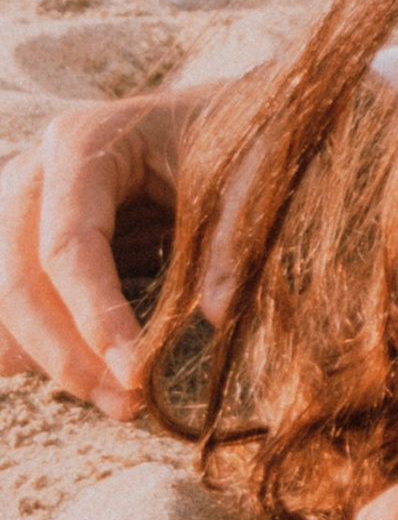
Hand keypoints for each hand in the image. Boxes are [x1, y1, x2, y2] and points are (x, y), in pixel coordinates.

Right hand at [0, 85, 244, 415]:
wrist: (219, 113)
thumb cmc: (237, 131)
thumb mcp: (252, 167)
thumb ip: (236, 233)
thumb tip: (218, 314)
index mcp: (83, 142)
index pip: (68, 246)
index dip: (95, 317)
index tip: (137, 375)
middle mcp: (33, 172)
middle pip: (19, 281)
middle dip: (69, 356)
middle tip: (129, 406)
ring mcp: (16, 205)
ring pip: (4, 302)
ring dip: (50, 362)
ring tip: (119, 401)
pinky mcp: (21, 237)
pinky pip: (6, 304)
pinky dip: (32, 346)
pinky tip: (80, 377)